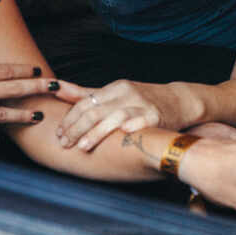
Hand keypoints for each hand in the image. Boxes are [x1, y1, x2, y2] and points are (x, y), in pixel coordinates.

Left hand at [56, 79, 193, 151]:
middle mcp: (128, 94)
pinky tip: (120, 136)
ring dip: (96, 133)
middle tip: (64, 143)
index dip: (69, 119)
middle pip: (96, 110)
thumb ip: (85, 93)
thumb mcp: (115, 93)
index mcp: (116, 87)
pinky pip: (141, 122)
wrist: (180, 101)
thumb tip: (55, 87)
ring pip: (114, 117)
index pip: (85, 102)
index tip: (59, 134)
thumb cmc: (142, 100)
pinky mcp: (157, 117)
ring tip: (82, 147)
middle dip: (76, 129)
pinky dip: (130, 128)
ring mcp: (143, 105)